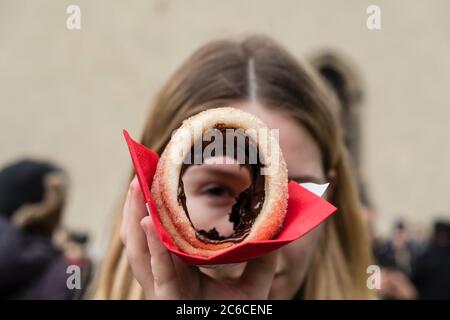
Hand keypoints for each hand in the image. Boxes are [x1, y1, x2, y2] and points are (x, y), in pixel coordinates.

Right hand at [120, 176, 277, 298]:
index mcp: (179, 267)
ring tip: (138, 189)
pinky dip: (152, 247)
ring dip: (134, 219)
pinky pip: (159, 272)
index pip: (158, 234)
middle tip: (140, 175)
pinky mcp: (169, 300)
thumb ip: (261, 258)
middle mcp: (166, 275)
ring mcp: (164, 288)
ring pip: (139, 252)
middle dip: (135, 207)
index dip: (151, 208)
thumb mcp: (252, 283)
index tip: (154, 180)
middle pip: (140, 238)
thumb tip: (276, 231)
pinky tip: (148, 222)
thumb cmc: (236, 314)